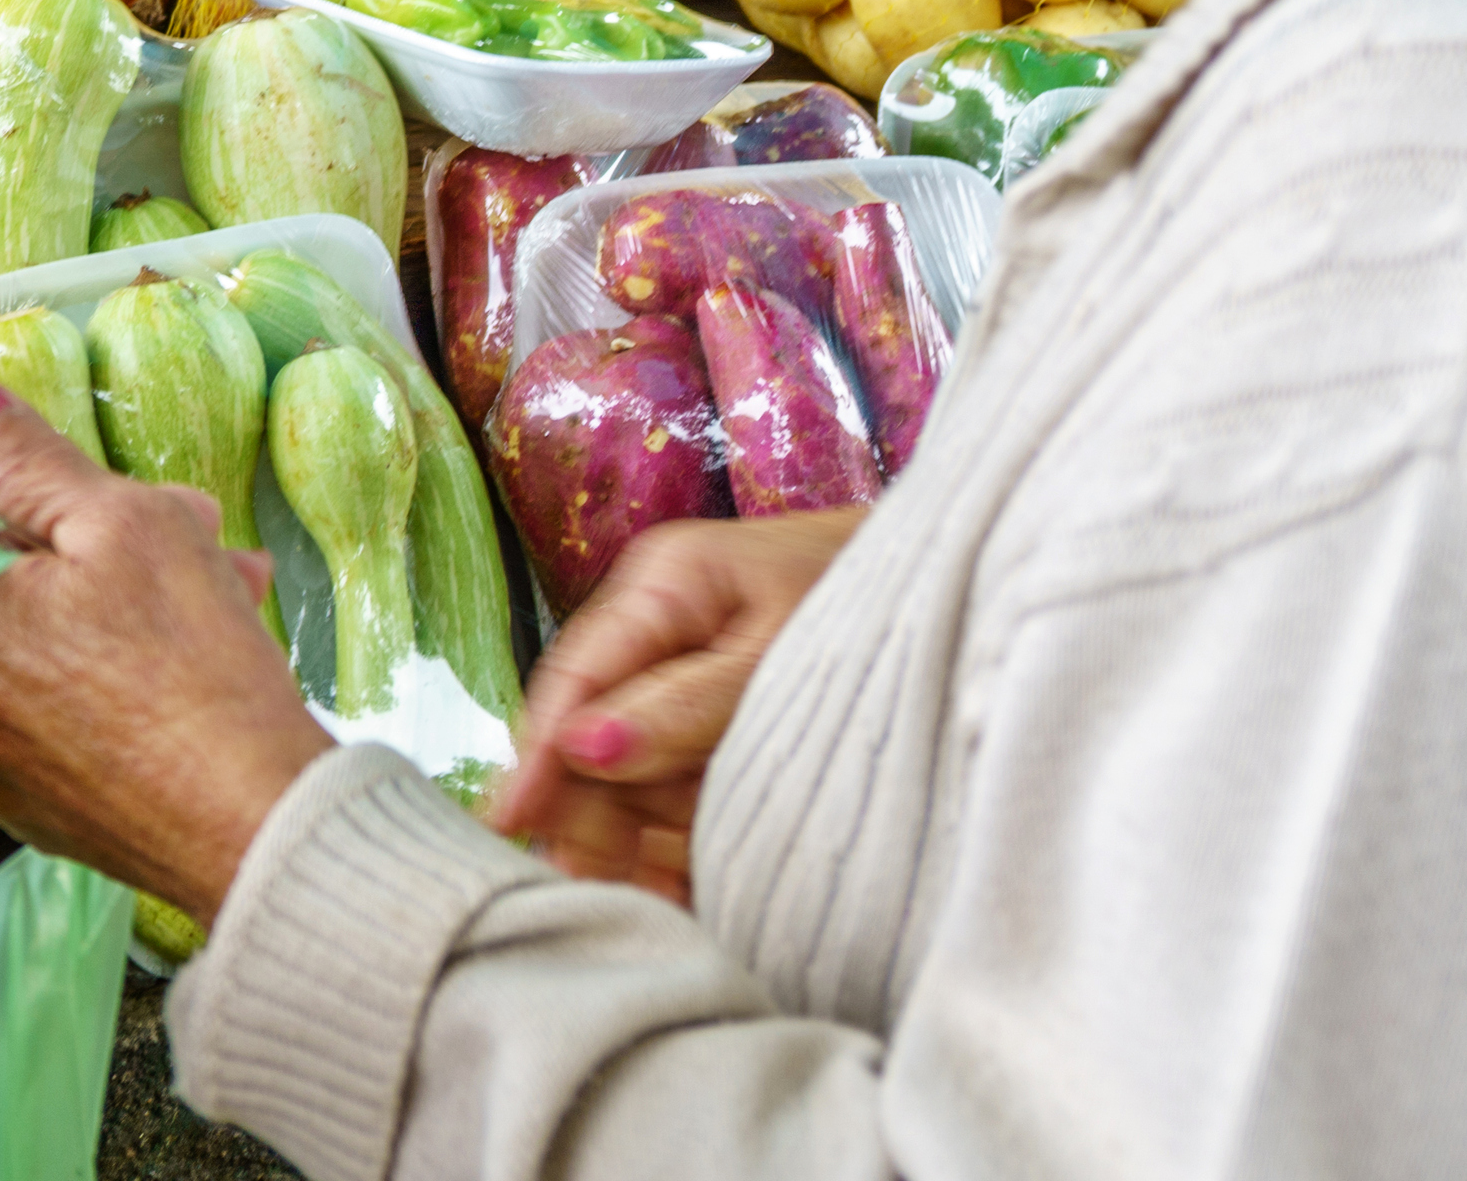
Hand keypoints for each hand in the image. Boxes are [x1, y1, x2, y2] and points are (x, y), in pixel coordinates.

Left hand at [0, 373, 332, 922]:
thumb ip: (22, 451)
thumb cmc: (191, 673)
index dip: (17, 464)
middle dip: (89, 524)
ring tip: (223, 572)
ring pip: (34, 622)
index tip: (90, 477)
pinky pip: (52, 690)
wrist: (259, 830)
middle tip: (186, 517)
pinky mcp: (30, 792)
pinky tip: (199, 638)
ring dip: (122, 582)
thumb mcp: (117, 522)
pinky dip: (111, 654)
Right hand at [489, 508, 863, 898]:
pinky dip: (681, 839)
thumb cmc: (876, 596)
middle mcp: (658, 634)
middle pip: (594, 738)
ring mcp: (684, 683)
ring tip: (673, 884)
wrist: (957, 582)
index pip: (576, 678)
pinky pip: (677, 792)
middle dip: (600, 811)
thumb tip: (583, 749)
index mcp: (663, 587)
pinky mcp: (715, 729)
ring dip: (646, 833)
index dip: (539, 756)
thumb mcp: (782, 648)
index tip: (510, 824)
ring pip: (634, 777)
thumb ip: (689, 703)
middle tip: (607, 883)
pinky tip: (689, 882)